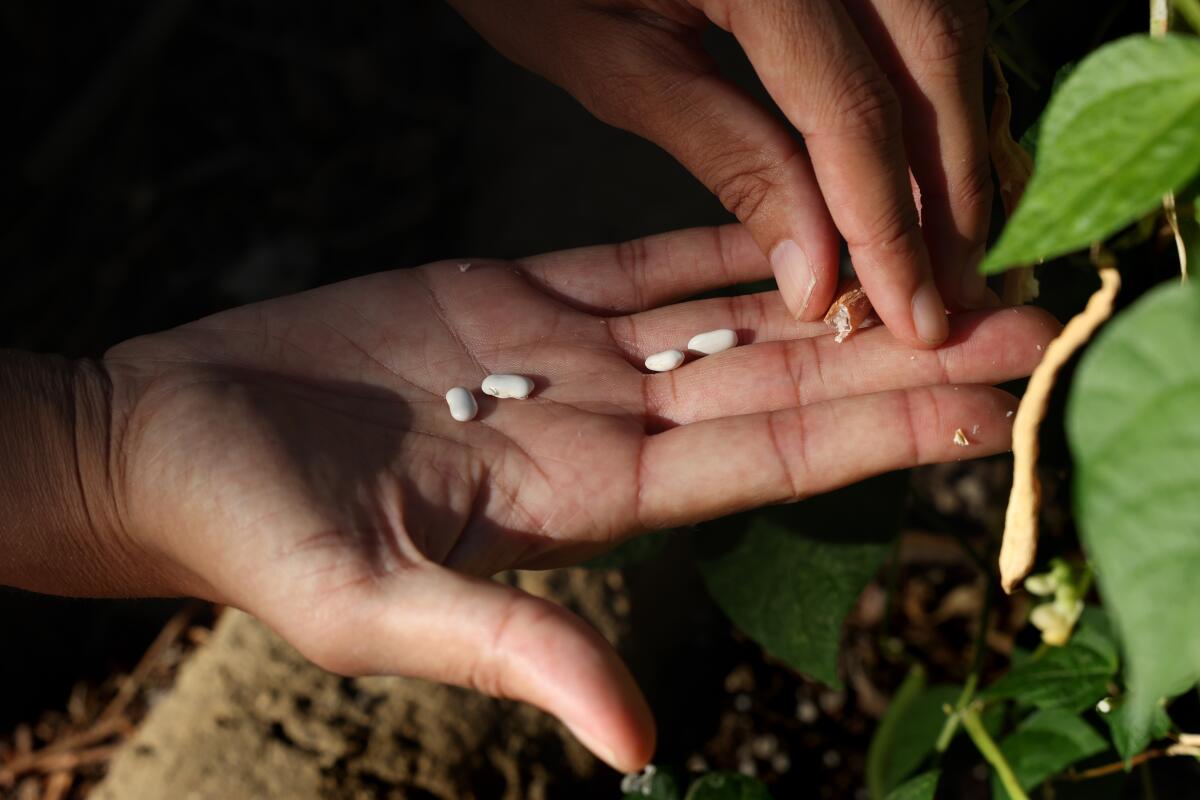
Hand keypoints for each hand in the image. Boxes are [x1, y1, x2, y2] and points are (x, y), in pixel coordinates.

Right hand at [102, 225, 1053, 769]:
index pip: (770, 458)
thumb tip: (637, 747)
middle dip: (905, 349)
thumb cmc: (253, 534)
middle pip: (783, 380)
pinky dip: (730, 239)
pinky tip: (808, 220)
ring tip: (950, 254)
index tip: (995, 401)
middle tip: (1030, 312)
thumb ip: (514, 650)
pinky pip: (646, 260)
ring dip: (839, 286)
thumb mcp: (374, 609)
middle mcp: (599, 427)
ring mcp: (563, 354)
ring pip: (733, 313)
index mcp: (583, 500)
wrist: (170, 442)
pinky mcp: (513, 292)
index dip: (887, 428)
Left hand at [449, 0, 992, 346]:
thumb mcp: (613, 61)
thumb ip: (729, 155)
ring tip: (952, 240)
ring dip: (957, 135)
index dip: (890, 222)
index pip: (853, 108)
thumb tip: (819, 272)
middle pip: (933, 56)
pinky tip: (931, 151)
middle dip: (953, 186)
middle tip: (959, 293)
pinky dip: (933, 82)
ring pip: (949, 24)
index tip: (915, 316)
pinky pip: (922, 3)